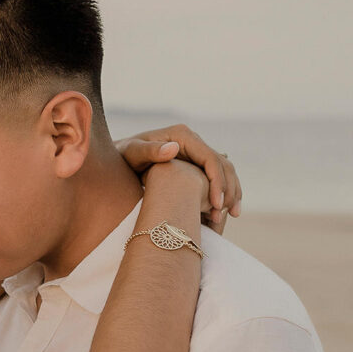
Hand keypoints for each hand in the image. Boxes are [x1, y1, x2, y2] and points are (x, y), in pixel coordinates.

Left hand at [117, 123, 240, 232]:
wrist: (121, 159)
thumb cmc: (124, 156)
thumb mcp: (132, 153)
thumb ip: (149, 150)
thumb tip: (173, 147)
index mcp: (183, 136)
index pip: (210, 159)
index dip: (217, 182)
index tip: (216, 205)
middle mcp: (194, 142)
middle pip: (223, 165)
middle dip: (229, 190)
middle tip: (229, 214)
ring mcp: (196, 153)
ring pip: (225, 171)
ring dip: (231, 193)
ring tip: (232, 215)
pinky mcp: (195, 165)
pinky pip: (216, 178)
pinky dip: (223, 193)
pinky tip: (222, 212)